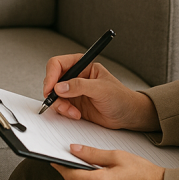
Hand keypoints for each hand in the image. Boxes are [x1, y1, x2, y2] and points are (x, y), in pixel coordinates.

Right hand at [44, 55, 159, 131]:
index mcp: (83, 65)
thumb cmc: (121, 98)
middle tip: (58, 102)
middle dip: (53, 93)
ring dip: (59, 105)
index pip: (58, 64)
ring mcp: (73, 91)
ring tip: (72, 112)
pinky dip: (64, 112)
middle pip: (52, 80)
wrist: (128, 115)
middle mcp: (75, 76)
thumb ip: (80, 86)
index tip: (50, 87)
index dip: (51, 75)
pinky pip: (59, 106)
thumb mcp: (101, 89)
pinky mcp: (73, 104)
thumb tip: (59, 86)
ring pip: (54, 95)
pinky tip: (75, 114)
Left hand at [52, 145, 166, 179]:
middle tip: (70, 157)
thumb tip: (74, 150)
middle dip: (71, 170)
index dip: (60, 166)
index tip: (54, 158)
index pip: (71, 175)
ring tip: (87, 165)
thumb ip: (93, 154)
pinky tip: (98, 176)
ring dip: (82, 179)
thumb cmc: (144, 173)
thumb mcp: (117, 156)